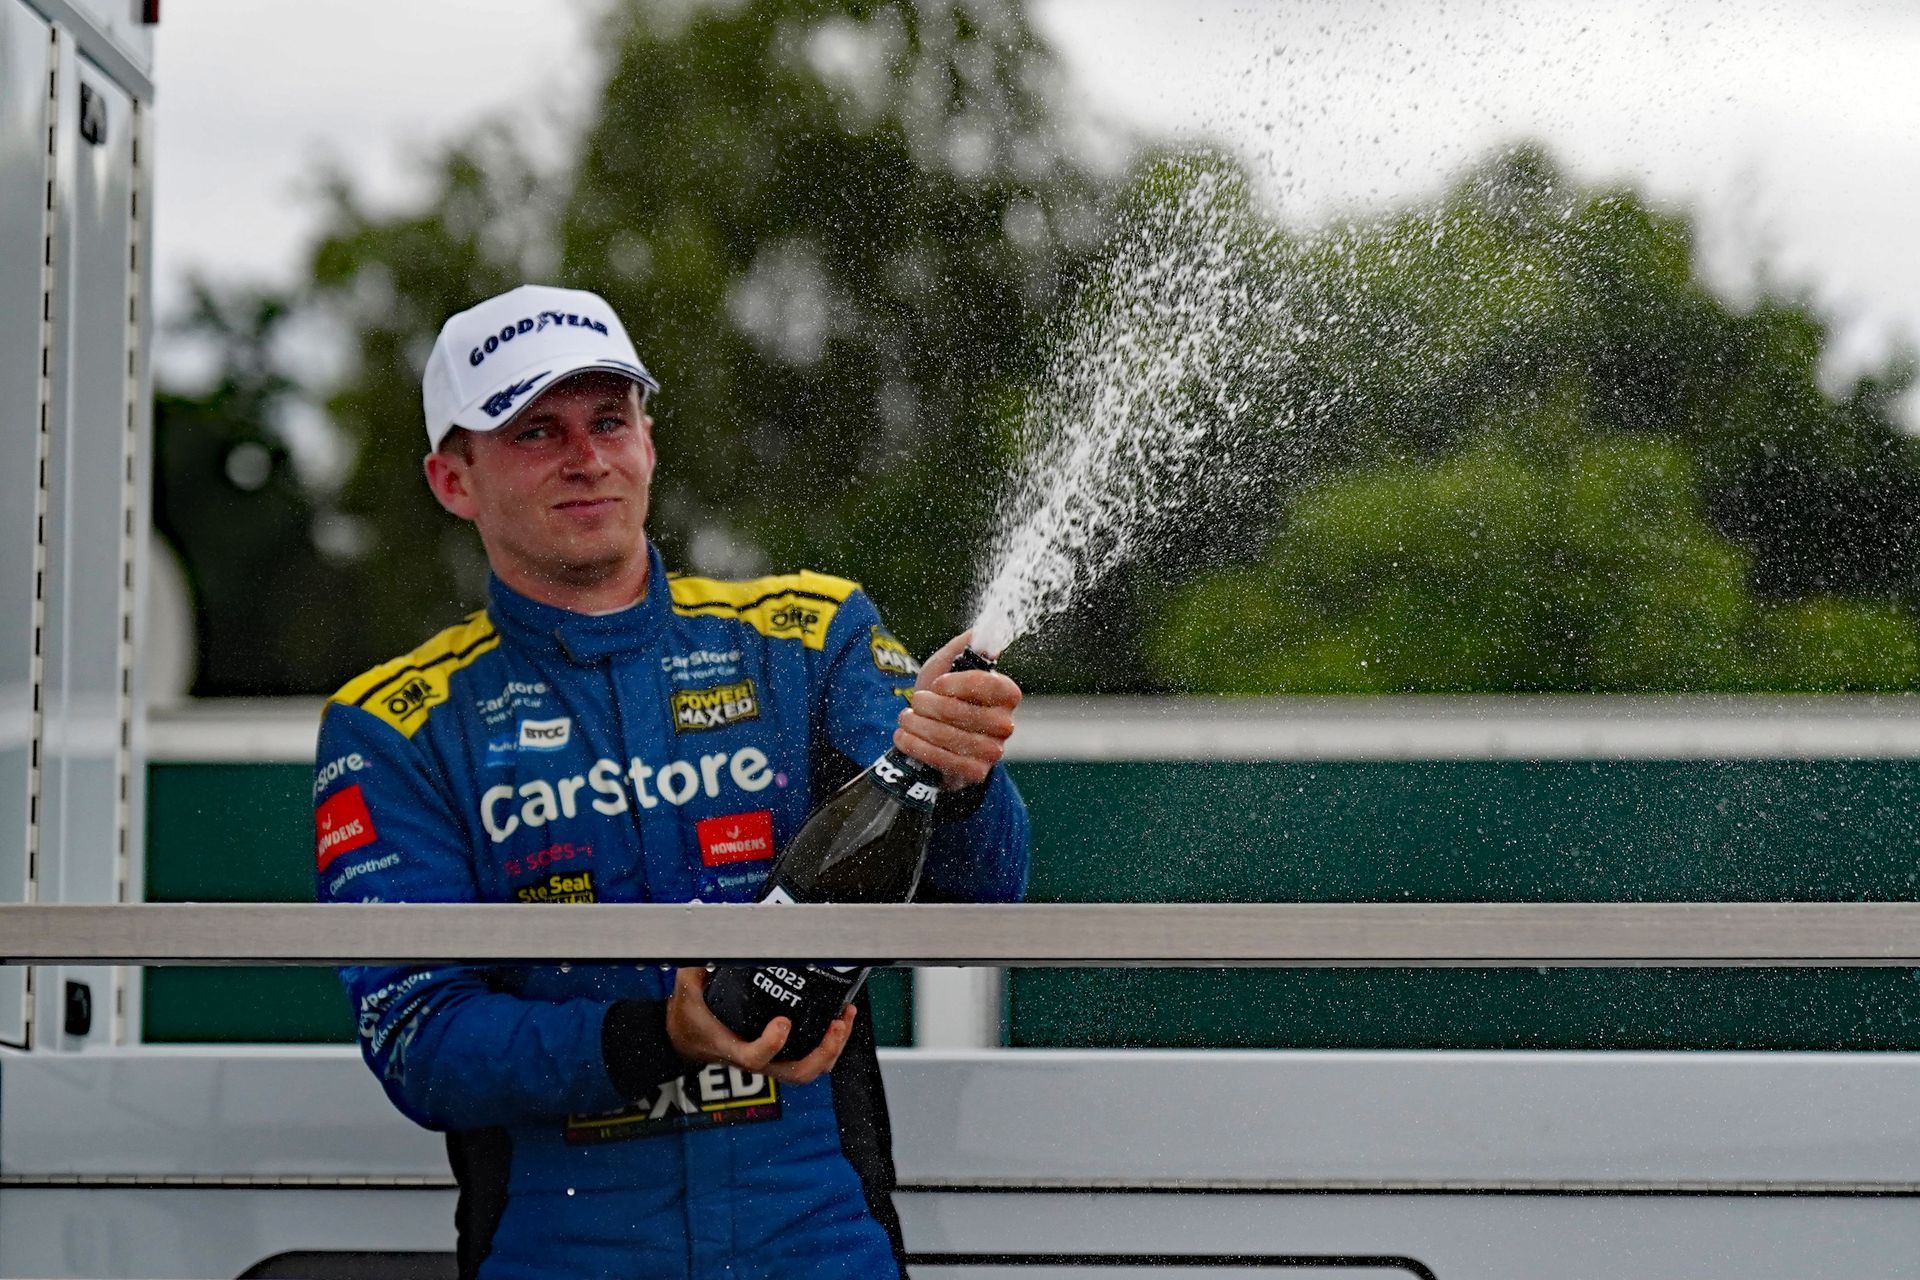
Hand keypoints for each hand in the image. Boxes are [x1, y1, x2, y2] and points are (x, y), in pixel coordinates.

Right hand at [666, 965, 855, 1085]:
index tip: (783, 1021)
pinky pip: (810, 1059)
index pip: (754, 1058)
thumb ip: (698, 964)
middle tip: (836, 1022)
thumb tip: (711, 938)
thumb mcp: (687, 988)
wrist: (686, 1037)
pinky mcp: (780, 1055)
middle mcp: (755, 1059)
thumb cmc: (690, 1016)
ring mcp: (770, 1061)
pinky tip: (838, 1020)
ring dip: (833, 1049)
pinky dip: (829, 1044)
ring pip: (809, 1070)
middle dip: (823, 1051)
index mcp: (731, 1047)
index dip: (772, 1045)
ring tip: (844, 1018)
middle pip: (796, 1073)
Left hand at [894, 630, 1020, 788]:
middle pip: (964, 712)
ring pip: (951, 737)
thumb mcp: (948, 665)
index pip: (988, 685)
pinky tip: (904, 736)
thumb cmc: (942, 696)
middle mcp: (1006, 724)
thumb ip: (965, 645)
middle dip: (930, 705)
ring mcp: (993, 751)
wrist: (931, 736)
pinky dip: (918, 746)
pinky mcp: (975, 772)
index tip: (937, 684)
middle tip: (916, 701)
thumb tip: (986, 629)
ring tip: (906, 718)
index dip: (957, 684)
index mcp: (1006, 694)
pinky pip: (944, 759)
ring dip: (919, 725)